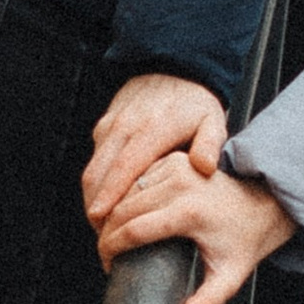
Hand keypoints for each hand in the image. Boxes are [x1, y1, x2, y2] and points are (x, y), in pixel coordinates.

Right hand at [83, 74, 227, 230]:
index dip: (110, 195)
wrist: (172, 68)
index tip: (101, 220)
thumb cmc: (195, 102)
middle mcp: (126, 127)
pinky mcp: (105, 126)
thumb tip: (204, 168)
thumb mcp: (212, 120)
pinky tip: (106, 203)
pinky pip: (94, 159)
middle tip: (103, 236)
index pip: (124, 167)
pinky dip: (96, 184)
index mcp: (153, 129)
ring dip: (92, 198)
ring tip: (102, 227)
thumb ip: (210, 144)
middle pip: (99, 173)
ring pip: (92, 168)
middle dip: (95, 206)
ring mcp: (112, 126)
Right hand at [99, 155, 296, 303]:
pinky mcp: (175, 160)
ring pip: (126, 191)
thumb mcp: (229, 276)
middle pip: (123, 209)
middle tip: (105, 255)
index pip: (133, 230)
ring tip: (109, 237)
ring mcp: (177, 167)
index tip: (108, 265)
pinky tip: (121, 214)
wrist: (264, 203)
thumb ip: (206, 302)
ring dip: (111, 213)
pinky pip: (137, 177)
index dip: (112, 249)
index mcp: (190, 212)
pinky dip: (124, 195)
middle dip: (106, 234)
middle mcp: (181, 184)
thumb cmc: (245, 239)